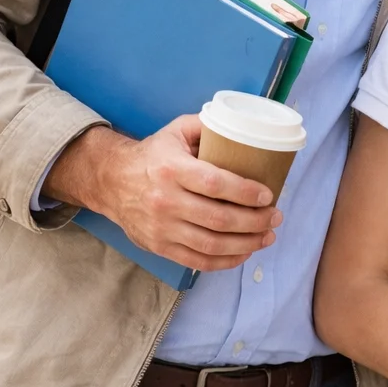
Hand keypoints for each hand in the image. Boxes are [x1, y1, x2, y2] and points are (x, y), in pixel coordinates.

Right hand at [47, 116, 280, 271]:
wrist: (111, 181)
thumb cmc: (153, 154)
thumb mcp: (176, 130)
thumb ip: (207, 125)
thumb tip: (243, 126)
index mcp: (172, 169)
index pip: (215, 184)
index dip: (246, 192)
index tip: (268, 195)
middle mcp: (165, 201)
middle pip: (218, 218)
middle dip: (254, 221)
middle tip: (276, 217)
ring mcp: (161, 228)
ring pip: (210, 244)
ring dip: (245, 244)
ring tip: (267, 237)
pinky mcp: (159, 246)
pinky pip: (196, 261)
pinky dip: (224, 261)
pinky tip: (244, 253)